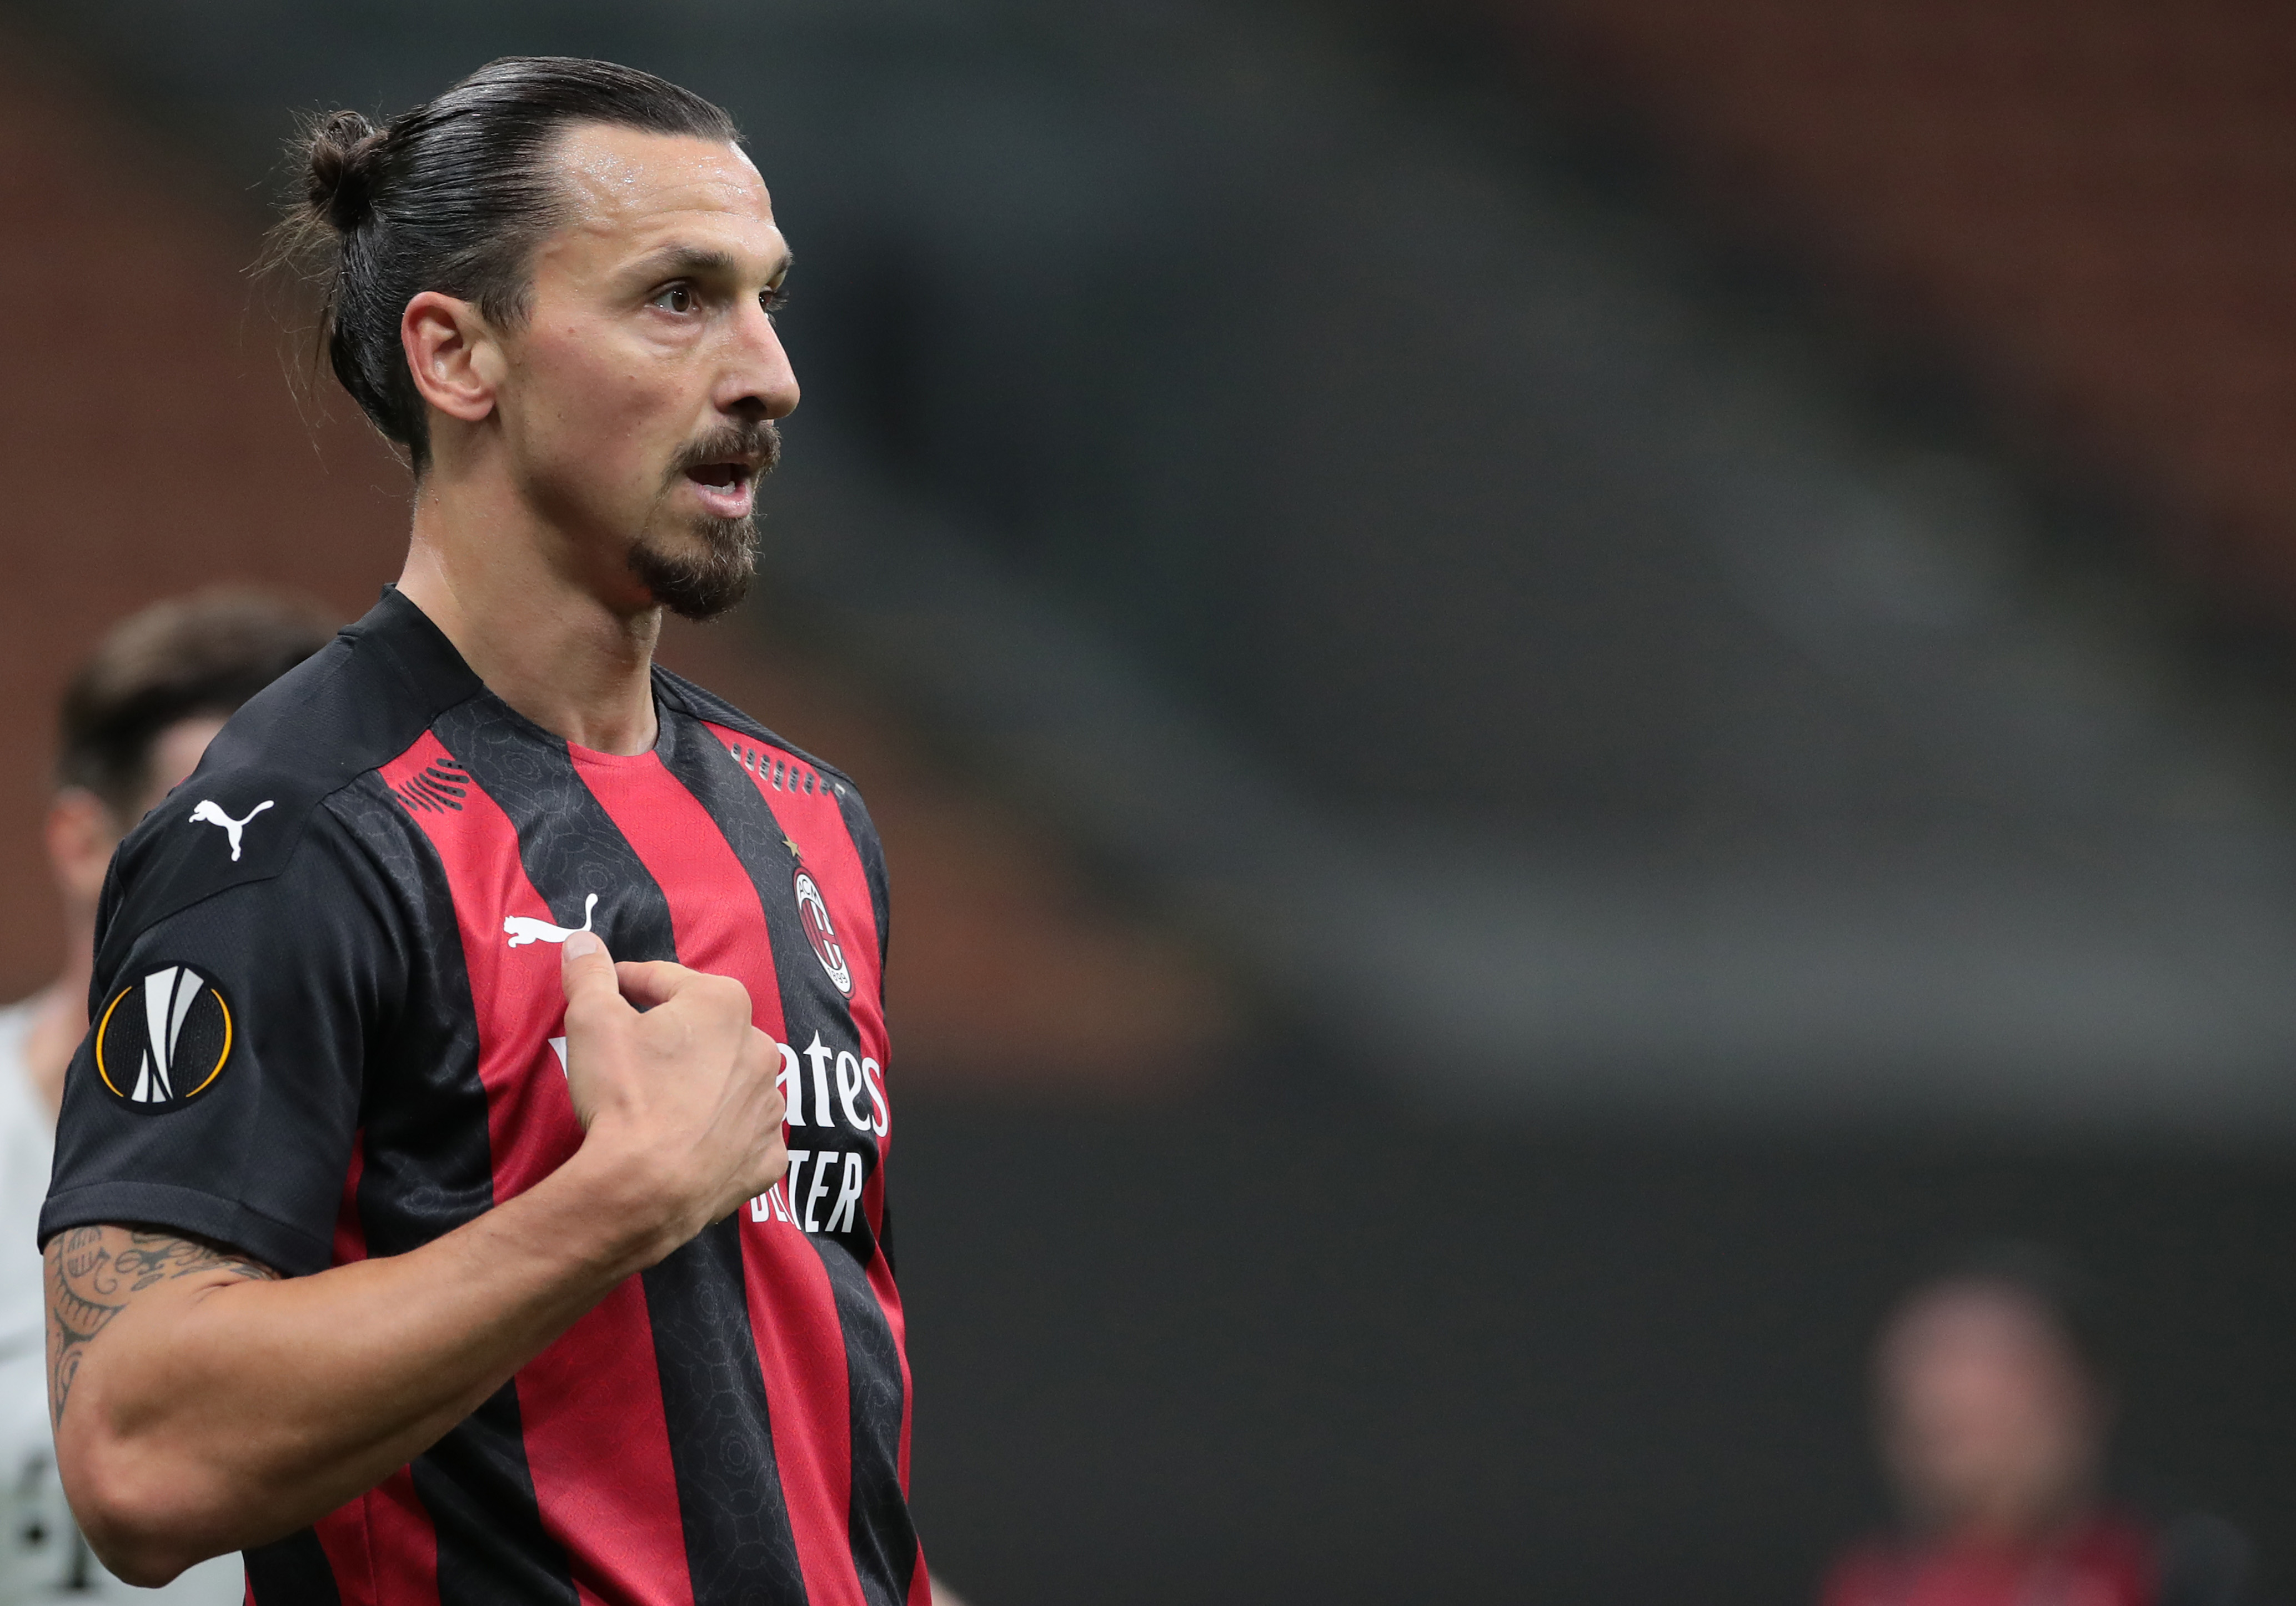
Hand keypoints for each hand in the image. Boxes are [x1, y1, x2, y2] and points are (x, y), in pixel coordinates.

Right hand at [556, 930, 786, 1255]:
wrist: (646, 1187)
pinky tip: (695, 1142)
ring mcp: (769, 1107)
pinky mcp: (767, 1157)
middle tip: (631, 1054)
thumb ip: (589, 973)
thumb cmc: (623, 1094)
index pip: (664, 981)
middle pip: (704, 1030)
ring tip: (662, 1101)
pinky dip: (724, 1136)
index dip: (627, 984)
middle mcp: (761, 1048)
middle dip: (671, 1035)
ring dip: (703, 1083)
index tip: (605, 993)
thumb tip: (583, 940)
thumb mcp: (592, 1021)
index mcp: (724, 1004)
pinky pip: (745, 1136)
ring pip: (730, 1081)